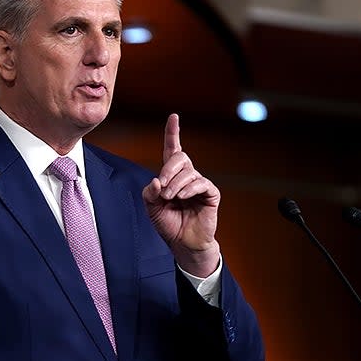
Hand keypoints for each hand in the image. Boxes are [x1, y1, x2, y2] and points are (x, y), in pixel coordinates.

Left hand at [142, 114, 220, 275]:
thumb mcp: (151, 208)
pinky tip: (182, 197)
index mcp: (171, 176)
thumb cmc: (168, 223)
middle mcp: (187, 176)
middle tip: (162, 187)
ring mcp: (199, 183)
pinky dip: (188, 189)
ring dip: (175, 185)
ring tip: (170, 198)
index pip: (172, 150)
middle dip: (168, 169)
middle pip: (180, 157)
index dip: (173, 133)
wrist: (183, 243)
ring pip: (188, 172)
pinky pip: (200, 183)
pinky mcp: (210, 193)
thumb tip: (155, 181)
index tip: (174, 117)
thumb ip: (149, 193)